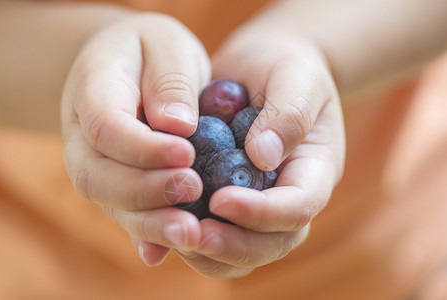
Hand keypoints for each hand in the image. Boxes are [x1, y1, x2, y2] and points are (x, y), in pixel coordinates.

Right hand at [61, 13, 211, 265]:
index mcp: (92, 89)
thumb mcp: (166, 45)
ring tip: (190, 233)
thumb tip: (178, 126)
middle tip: (193, 189)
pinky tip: (162, 252)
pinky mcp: (116, 184)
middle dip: (146, 190)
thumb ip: (170, 80)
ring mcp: (96, 164)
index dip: (143, 147)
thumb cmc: (151, 51)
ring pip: (111, 203)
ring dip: (150, 222)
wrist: (128, 67)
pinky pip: (124, 213)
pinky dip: (144, 235)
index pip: (106, 127)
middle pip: (99, 176)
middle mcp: (83, 135)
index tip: (186, 154)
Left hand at [175, 31, 345, 277]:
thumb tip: (262, 158)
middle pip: (272, 244)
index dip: (263, 214)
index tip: (221, 200)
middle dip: (232, 246)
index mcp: (314, 171)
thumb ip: (289, 114)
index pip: (299, 209)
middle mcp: (288, 196)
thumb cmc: (285, 67)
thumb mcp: (297, 77)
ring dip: (209, 253)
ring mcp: (261, 203)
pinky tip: (162, 223)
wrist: (263, 69)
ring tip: (173, 235)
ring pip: (244, 252)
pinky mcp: (231, 201)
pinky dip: (192, 240)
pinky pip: (217, 234)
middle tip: (190, 236)